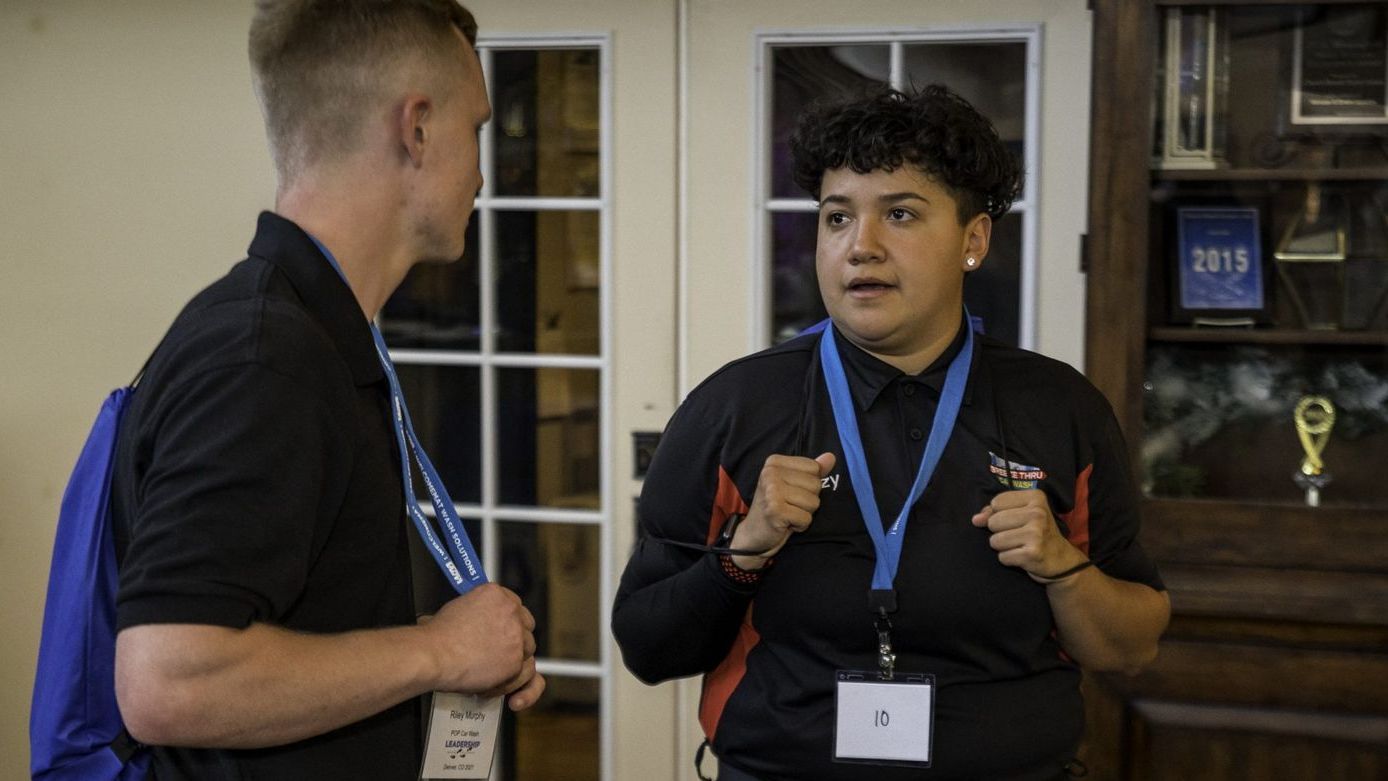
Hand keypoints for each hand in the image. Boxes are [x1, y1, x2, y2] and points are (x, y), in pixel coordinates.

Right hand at [421, 584, 540, 702]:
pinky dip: (511, 685)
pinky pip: (525, 676)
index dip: (510, 622)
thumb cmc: (436, 636)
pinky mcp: (515, 662)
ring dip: (514, 665)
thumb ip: (475, 613)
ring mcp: (516, 638)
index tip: (504, 630)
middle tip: (500, 654)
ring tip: (493, 674)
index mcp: (496, 595)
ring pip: (528, 652)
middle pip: (526, 628)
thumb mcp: (456, 609)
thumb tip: (472, 620)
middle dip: (516, 642)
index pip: (515, 607)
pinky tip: (496, 688)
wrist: (433, 654)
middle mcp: (511, 613)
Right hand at [730, 452, 835, 569]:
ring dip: (804, 514)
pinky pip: (807, 518)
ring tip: (788, 514)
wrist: (754, 533)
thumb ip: (812, 471)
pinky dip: (800, 525)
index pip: (814, 468)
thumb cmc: (776, 507)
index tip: (791, 492)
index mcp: (774, 462)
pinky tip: (786, 524)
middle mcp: (771, 473)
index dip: (809, 484)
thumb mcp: (793, 484)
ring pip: (814, 502)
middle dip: (808, 500)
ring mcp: (772, 491)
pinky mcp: (775, 510)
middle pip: (816, 485)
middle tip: (789, 505)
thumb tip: (830, 457)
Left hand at [971, 489, 1086, 583]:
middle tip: (1018, 536)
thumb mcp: (1020, 514)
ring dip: (1003, 547)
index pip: (996, 502)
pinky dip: (1008, 560)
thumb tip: (976, 519)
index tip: (1015, 521)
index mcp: (1036, 497)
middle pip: (993, 522)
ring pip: (995, 540)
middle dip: (999, 532)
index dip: (998, 514)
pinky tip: (1022, 557)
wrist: (1061, 560)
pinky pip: (1002, 557)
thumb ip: (995, 511)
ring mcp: (1036, 533)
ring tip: (1020, 546)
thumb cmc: (1036, 533)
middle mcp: (1038, 513)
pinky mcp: (1033, 553)